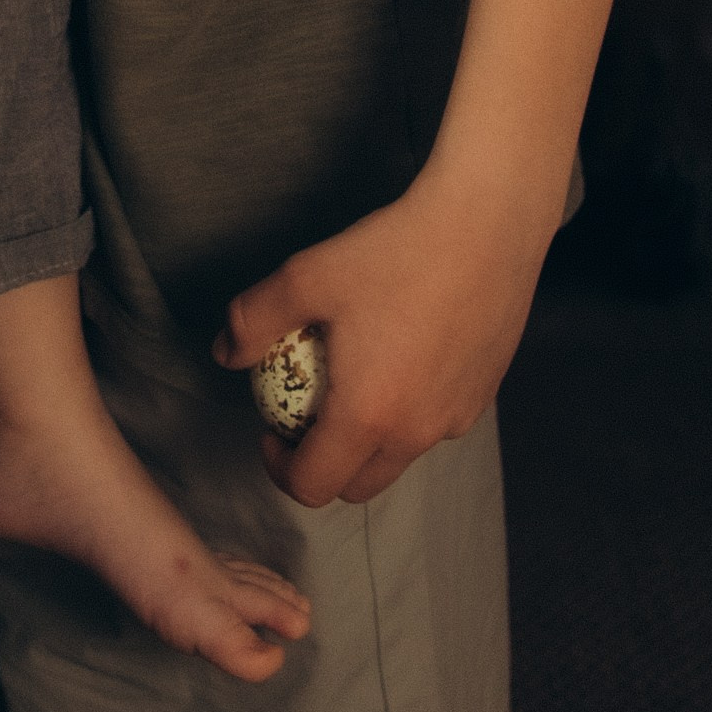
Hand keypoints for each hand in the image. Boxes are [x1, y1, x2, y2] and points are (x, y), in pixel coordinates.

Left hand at [213, 164, 551, 506]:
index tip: (270, 429)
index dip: (279, 469)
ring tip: (351, 379)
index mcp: (369, 415)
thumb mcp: (305, 277)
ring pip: (400, 455)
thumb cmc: (393, 251)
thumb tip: (225, 353)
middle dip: (321, 465)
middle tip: (302, 414)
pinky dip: (408, 410)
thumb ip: (254, 320)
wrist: (485, 226)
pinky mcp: (484, 397)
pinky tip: (398, 354)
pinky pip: (435, 423)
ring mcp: (457, 418)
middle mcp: (418, 432)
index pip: (314, 485)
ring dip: (366, 439)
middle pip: (358, 485)